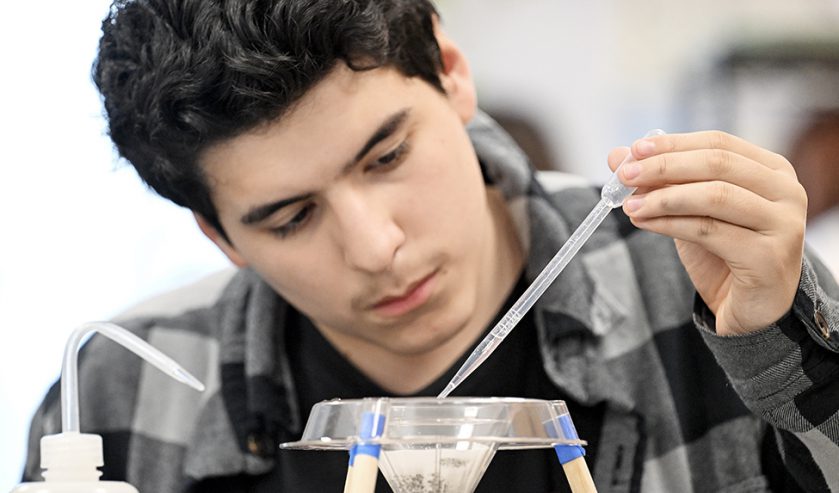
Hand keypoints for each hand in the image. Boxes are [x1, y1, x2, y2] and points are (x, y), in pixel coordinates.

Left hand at [608, 131, 807, 335]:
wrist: (752, 310)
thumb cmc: (725, 254)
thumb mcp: (690, 211)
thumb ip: (661, 182)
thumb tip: (617, 156)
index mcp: (772, 170)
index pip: (718, 143)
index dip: (673, 144)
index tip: (633, 151)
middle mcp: (786, 191)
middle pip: (717, 164)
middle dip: (664, 167)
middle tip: (624, 175)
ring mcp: (783, 224)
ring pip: (714, 196)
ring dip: (663, 197)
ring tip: (630, 205)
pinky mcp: (769, 257)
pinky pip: (710, 231)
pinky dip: (670, 224)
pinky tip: (644, 222)